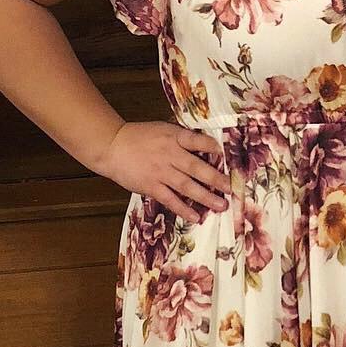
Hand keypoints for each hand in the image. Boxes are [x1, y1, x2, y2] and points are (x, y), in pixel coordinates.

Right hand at [96, 121, 230, 223]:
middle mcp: (170, 155)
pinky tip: (196, 216)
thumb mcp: (164, 130)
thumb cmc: (141, 136)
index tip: (227, 156)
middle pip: (197, 168)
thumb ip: (183, 139)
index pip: (198, 141)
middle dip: (217, 178)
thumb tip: (207, 147)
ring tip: (221, 206)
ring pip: (187, 186)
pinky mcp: (151, 186)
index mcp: (175, 137)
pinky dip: (183, 209)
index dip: (213, 148)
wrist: (113, 146)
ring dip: (205, 197)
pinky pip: (170, 199)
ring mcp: (161, 172)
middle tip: (232, 188)